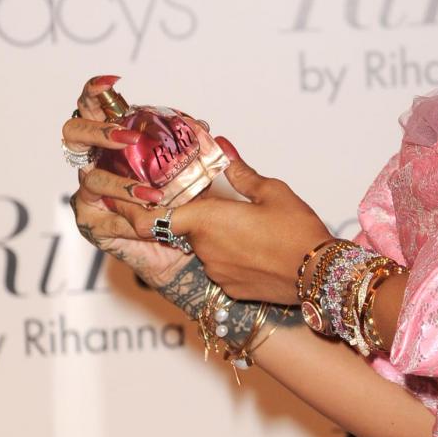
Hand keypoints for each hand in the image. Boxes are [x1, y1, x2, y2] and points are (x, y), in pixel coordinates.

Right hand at [64, 75, 190, 286]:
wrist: (178, 248)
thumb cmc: (178, 202)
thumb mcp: (189, 170)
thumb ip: (187, 148)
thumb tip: (198, 126)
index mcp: (112, 142)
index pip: (93, 108)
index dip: (95, 92)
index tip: (110, 83)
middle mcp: (94, 162)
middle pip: (74, 133)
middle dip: (99, 132)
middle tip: (127, 138)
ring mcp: (88, 192)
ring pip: (93, 178)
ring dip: (123, 184)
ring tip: (152, 194)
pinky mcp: (91, 222)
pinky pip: (106, 217)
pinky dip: (131, 219)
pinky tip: (149, 221)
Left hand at [99, 140, 331, 303]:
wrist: (320, 276)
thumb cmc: (297, 231)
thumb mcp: (272, 192)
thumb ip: (241, 173)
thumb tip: (222, 148)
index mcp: (207, 220)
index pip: (152, 218)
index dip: (131, 210)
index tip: (118, 199)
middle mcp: (203, 249)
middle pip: (185, 228)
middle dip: (198, 216)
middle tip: (220, 203)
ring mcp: (215, 272)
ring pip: (205, 247)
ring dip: (218, 236)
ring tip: (251, 227)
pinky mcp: (231, 288)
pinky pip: (221, 266)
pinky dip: (232, 255)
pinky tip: (258, 248)